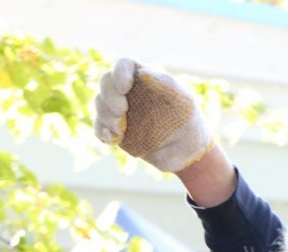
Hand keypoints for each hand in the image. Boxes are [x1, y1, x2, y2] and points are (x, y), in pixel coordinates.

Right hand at [93, 57, 213, 172]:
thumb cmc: (187, 120)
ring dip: (106, 115)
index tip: (125, 86)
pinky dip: (102, 132)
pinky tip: (114, 139)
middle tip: (122, 111)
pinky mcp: (117, 132)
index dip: (119, 72)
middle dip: (109, 96)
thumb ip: (165, 84)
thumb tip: (142, 72)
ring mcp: (121, 112)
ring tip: (121, 128)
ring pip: (100, 104)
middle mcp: (129, 92)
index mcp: (144, 78)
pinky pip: (99, 128)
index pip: (123, 65)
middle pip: (106, 82)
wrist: (186, 151)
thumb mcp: (183, 100)